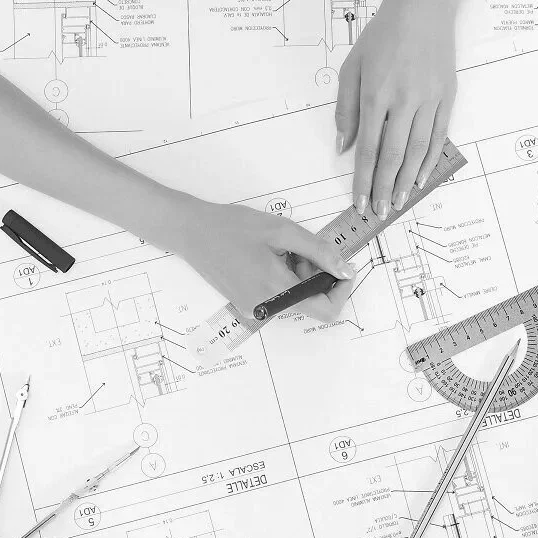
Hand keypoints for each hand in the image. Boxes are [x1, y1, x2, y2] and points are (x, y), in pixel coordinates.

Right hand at [167, 198, 355, 321]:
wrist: (191, 232)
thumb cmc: (233, 227)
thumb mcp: (282, 231)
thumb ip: (319, 252)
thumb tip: (346, 270)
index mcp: (277, 290)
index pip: (326, 310)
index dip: (341, 289)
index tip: (340, 265)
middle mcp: (267, 308)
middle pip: (311, 300)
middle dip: (316, 274)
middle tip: (299, 247)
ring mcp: (255, 309)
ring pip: (295, 296)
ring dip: (299, 273)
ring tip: (279, 248)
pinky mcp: (247, 304)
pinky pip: (279, 295)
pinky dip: (283, 276)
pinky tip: (267, 256)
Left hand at [335, 0, 457, 218]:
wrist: (422, 7)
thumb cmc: (382, 36)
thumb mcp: (352, 67)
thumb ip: (346, 110)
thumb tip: (343, 147)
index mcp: (376, 94)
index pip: (367, 148)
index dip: (362, 179)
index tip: (359, 201)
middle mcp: (404, 100)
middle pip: (393, 155)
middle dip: (384, 188)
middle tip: (379, 211)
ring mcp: (429, 99)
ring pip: (417, 150)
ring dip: (407, 181)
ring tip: (399, 202)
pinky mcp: (448, 96)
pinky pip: (438, 135)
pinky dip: (430, 160)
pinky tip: (421, 178)